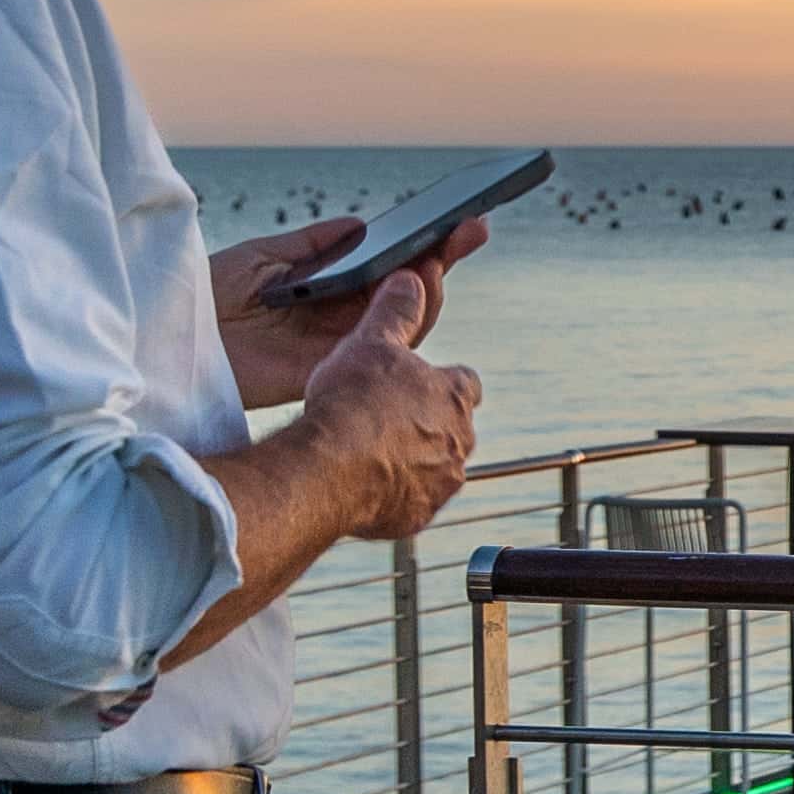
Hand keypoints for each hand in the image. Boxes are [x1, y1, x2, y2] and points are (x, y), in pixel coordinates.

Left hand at [212, 214, 485, 410]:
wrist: (175, 336)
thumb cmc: (209, 296)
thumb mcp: (265, 256)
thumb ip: (315, 245)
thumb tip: (362, 226)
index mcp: (329, 290)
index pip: (388, 269)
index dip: (425, 247)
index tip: (459, 220)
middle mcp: (341, 320)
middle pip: (408, 294)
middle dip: (444, 259)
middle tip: (471, 230)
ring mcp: (341, 346)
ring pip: (407, 321)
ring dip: (430, 286)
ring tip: (438, 254)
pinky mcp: (334, 370)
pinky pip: (383, 350)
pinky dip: (408, 320)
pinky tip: (417, 284)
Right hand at [282, 269, 485, 539]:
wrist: (329, 471)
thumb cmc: (351, 403)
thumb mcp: (371, 341)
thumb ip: (395, 310)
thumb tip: (410, 279)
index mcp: (455, 395)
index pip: (464, 382)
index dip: (438, 380)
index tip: (414, 382)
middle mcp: (460, 440)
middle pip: (452, 428)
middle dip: (426, 423)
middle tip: (384, 419)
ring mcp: (443, 482)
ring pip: (435, 467)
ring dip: (412, 461)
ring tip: (370, 453)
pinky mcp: (420, 515)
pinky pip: (412, 503)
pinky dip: (394, 495)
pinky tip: (364, 485)